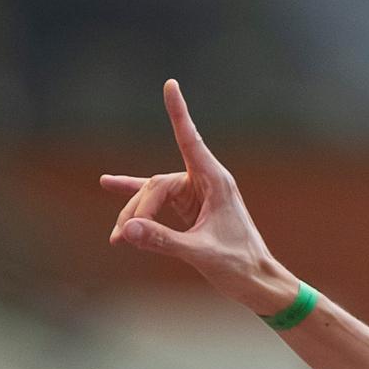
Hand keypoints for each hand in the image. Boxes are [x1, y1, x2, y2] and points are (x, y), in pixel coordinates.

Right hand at [102, 79, 294, 313]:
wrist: (259, 283)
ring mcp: (197, 195)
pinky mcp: (190, 209)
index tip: (170, 84)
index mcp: (215, 183)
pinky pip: (157, 201)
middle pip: (157, 185)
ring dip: (135, 215)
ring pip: (154, 196)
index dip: (178, 112)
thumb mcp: (200, 253)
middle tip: (123, 238)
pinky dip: (137, 199)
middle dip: (138, 210)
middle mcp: (205, 183)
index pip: (189, 140)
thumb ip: (162, 241)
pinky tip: (109, 184)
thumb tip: (126, 230)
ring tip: (117, 238)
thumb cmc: (240, 266)